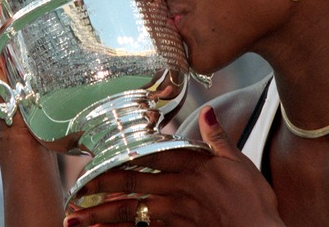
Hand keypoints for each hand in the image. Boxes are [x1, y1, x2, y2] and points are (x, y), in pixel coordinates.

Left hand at [64, 106, 283, 226]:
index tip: (99, 157)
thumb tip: (207, 112)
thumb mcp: (240, 163)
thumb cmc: (255, 202)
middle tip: (74, 189)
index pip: (151, 156)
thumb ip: (218, 138)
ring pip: (132, 213)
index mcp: (194, 166)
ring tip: (75, 218)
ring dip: (101, 215)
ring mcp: (177, 215)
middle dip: (101, 186)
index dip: (122, 156)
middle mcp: (180, 189)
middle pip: (134, 184)